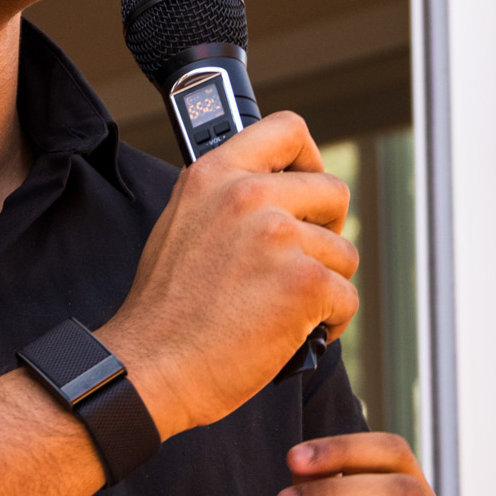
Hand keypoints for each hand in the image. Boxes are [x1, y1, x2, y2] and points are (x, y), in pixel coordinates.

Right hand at [102, 111, 359, 437]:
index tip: (306, 185)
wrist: (149, 367)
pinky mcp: (304, 283)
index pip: (288, 128)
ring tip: (280, 308)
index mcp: (213, 174)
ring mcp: (278, 237)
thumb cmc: (165, 311)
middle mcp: (247, 196)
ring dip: (323, 285)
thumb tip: (277, 193)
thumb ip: (226, 198)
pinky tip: (293, 333)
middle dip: (325, 232)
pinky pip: (347, 297)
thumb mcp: (181, 224)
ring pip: (343, 253)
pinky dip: (329, 323)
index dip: (309, 158)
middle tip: (297, 262)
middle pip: (333, 191)